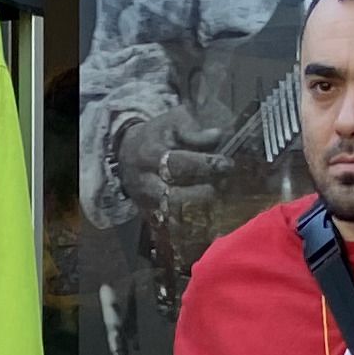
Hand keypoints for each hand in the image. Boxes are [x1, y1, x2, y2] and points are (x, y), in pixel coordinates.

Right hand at [107, 99, 234, 221]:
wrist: (127, 153)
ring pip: (175, 219)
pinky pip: (172, 232)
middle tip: (225, 187)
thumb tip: (216, 136)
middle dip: (205, 194)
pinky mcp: (150, 218)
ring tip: (222, 207)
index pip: (177, 164)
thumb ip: (192, 129)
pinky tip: (212, 227)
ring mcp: (147, 204)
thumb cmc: (157, 135)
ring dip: (201, 216)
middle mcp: (146, 184)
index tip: (226, 164)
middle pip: (176, 197)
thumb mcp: (171, 122)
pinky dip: (193, 232)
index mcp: (150, 156)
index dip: (205, 165)